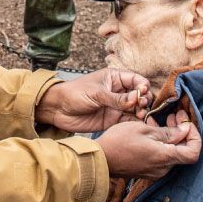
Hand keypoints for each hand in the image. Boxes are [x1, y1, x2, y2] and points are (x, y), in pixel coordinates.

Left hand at [34, 68, 151, 133]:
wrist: (58, 110)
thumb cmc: (74, 94)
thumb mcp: (96, 93)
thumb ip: (117, 98)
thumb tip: (136, 98)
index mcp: (115, 78)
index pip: (136, 80)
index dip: (142, 86)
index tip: (143, 92)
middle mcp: (118, 92)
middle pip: (139, 95)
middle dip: (144, 99)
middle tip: (141, 106)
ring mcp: (116, 106)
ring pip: (136, 108)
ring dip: (141, 111)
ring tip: (140, 115)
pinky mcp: (113, 119)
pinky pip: (128, 121)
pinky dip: (135, 122)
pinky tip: (137, 123)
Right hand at [96, 111, 201, 179]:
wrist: (99, 159)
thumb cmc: (119, 141)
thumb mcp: (144, 129)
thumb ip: (168, 132)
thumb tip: (185, 130)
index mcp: (164, 157)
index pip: (194, 152)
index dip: (195, 136)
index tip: (186, 123)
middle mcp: (163, 168)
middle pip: (183, 151)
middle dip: (182, 131)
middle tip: (173, 116)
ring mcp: (155, 171)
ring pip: (172, 152)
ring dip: (170, 136)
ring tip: (158, 120)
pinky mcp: (148, 171)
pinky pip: (161, 157)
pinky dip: (161, 143)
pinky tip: (150, 130)